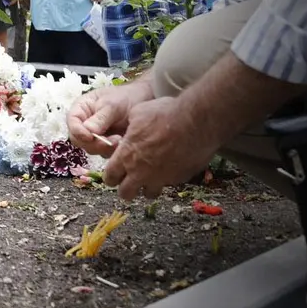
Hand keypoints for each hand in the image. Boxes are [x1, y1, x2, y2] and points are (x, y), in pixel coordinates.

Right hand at [66, 79, 154, 156]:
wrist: (143, 101)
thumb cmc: (125, 97)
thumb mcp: (112, 105)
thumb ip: (100, 118)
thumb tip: (88, 132)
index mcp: (81, 110)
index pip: (72, 122)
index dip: (78, 131)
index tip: (89, 137)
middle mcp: (84, 124)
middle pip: (79, 139)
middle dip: (94, 143)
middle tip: (110, 141)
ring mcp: (95, 135)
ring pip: (92, 148)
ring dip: (105, 148)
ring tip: (120, 140)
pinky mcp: (105, 144)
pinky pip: (104, 152)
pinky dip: (112, 151)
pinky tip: (123, 143)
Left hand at [102, 97, 217, 200]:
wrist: (196, 122)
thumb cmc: (164, 114)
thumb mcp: (138, 113)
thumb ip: (129, 127)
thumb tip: (129, 128)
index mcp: (126, 156)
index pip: (110, 177)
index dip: (111, 176)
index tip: (114, 174)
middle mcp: (141, 172)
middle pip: (126, 193)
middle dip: (125, 189)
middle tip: (129, 180)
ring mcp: (161, 178)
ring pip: (149, 194)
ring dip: (148, 187)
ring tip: (151, 176)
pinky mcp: (179, 179)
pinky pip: (169, 184)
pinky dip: (167, 179)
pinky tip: (171, 166)